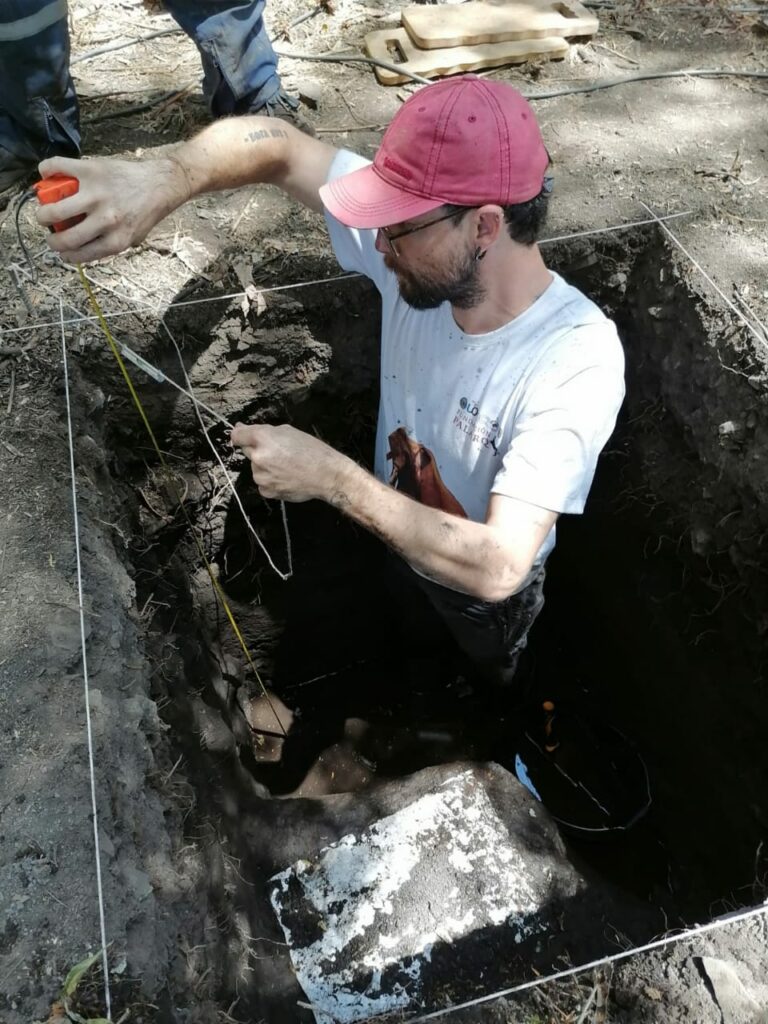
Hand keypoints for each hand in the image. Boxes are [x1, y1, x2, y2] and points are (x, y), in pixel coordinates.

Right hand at [36, 154, 189, 263]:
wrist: (159, 185)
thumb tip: (79, 250)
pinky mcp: (91, 170)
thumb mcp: (131, 238)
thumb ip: (108, 245)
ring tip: (45, 211)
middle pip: (64, 237)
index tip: (60, 249)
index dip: (64, 253)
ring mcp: (96, 194)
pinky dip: (46, 170)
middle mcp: (105, 220)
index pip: (77, 254)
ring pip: (55, 209)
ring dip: (43, 213)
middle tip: (50, 231)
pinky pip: (57, 168)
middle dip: (51, 238)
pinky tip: (46, 175)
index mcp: (115, 241)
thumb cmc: (144, 212)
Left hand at [231, 422, 349, 502]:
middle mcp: (258, 457)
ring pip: (256, 468)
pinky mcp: (265, 491)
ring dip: (266, 466)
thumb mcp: (289, 432)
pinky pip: (263, 482)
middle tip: (279, 452)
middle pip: (248, 451)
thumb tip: (244, 429)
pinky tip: (286, 478)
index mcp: (262, 438)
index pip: (237, 435)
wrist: (327, 476)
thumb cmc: (312, 451)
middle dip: (259, 450)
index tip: (243, 435)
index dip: (240, 434)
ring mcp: (260, 476)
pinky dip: (271, 480)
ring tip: (287, 467)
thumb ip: (266, 431)